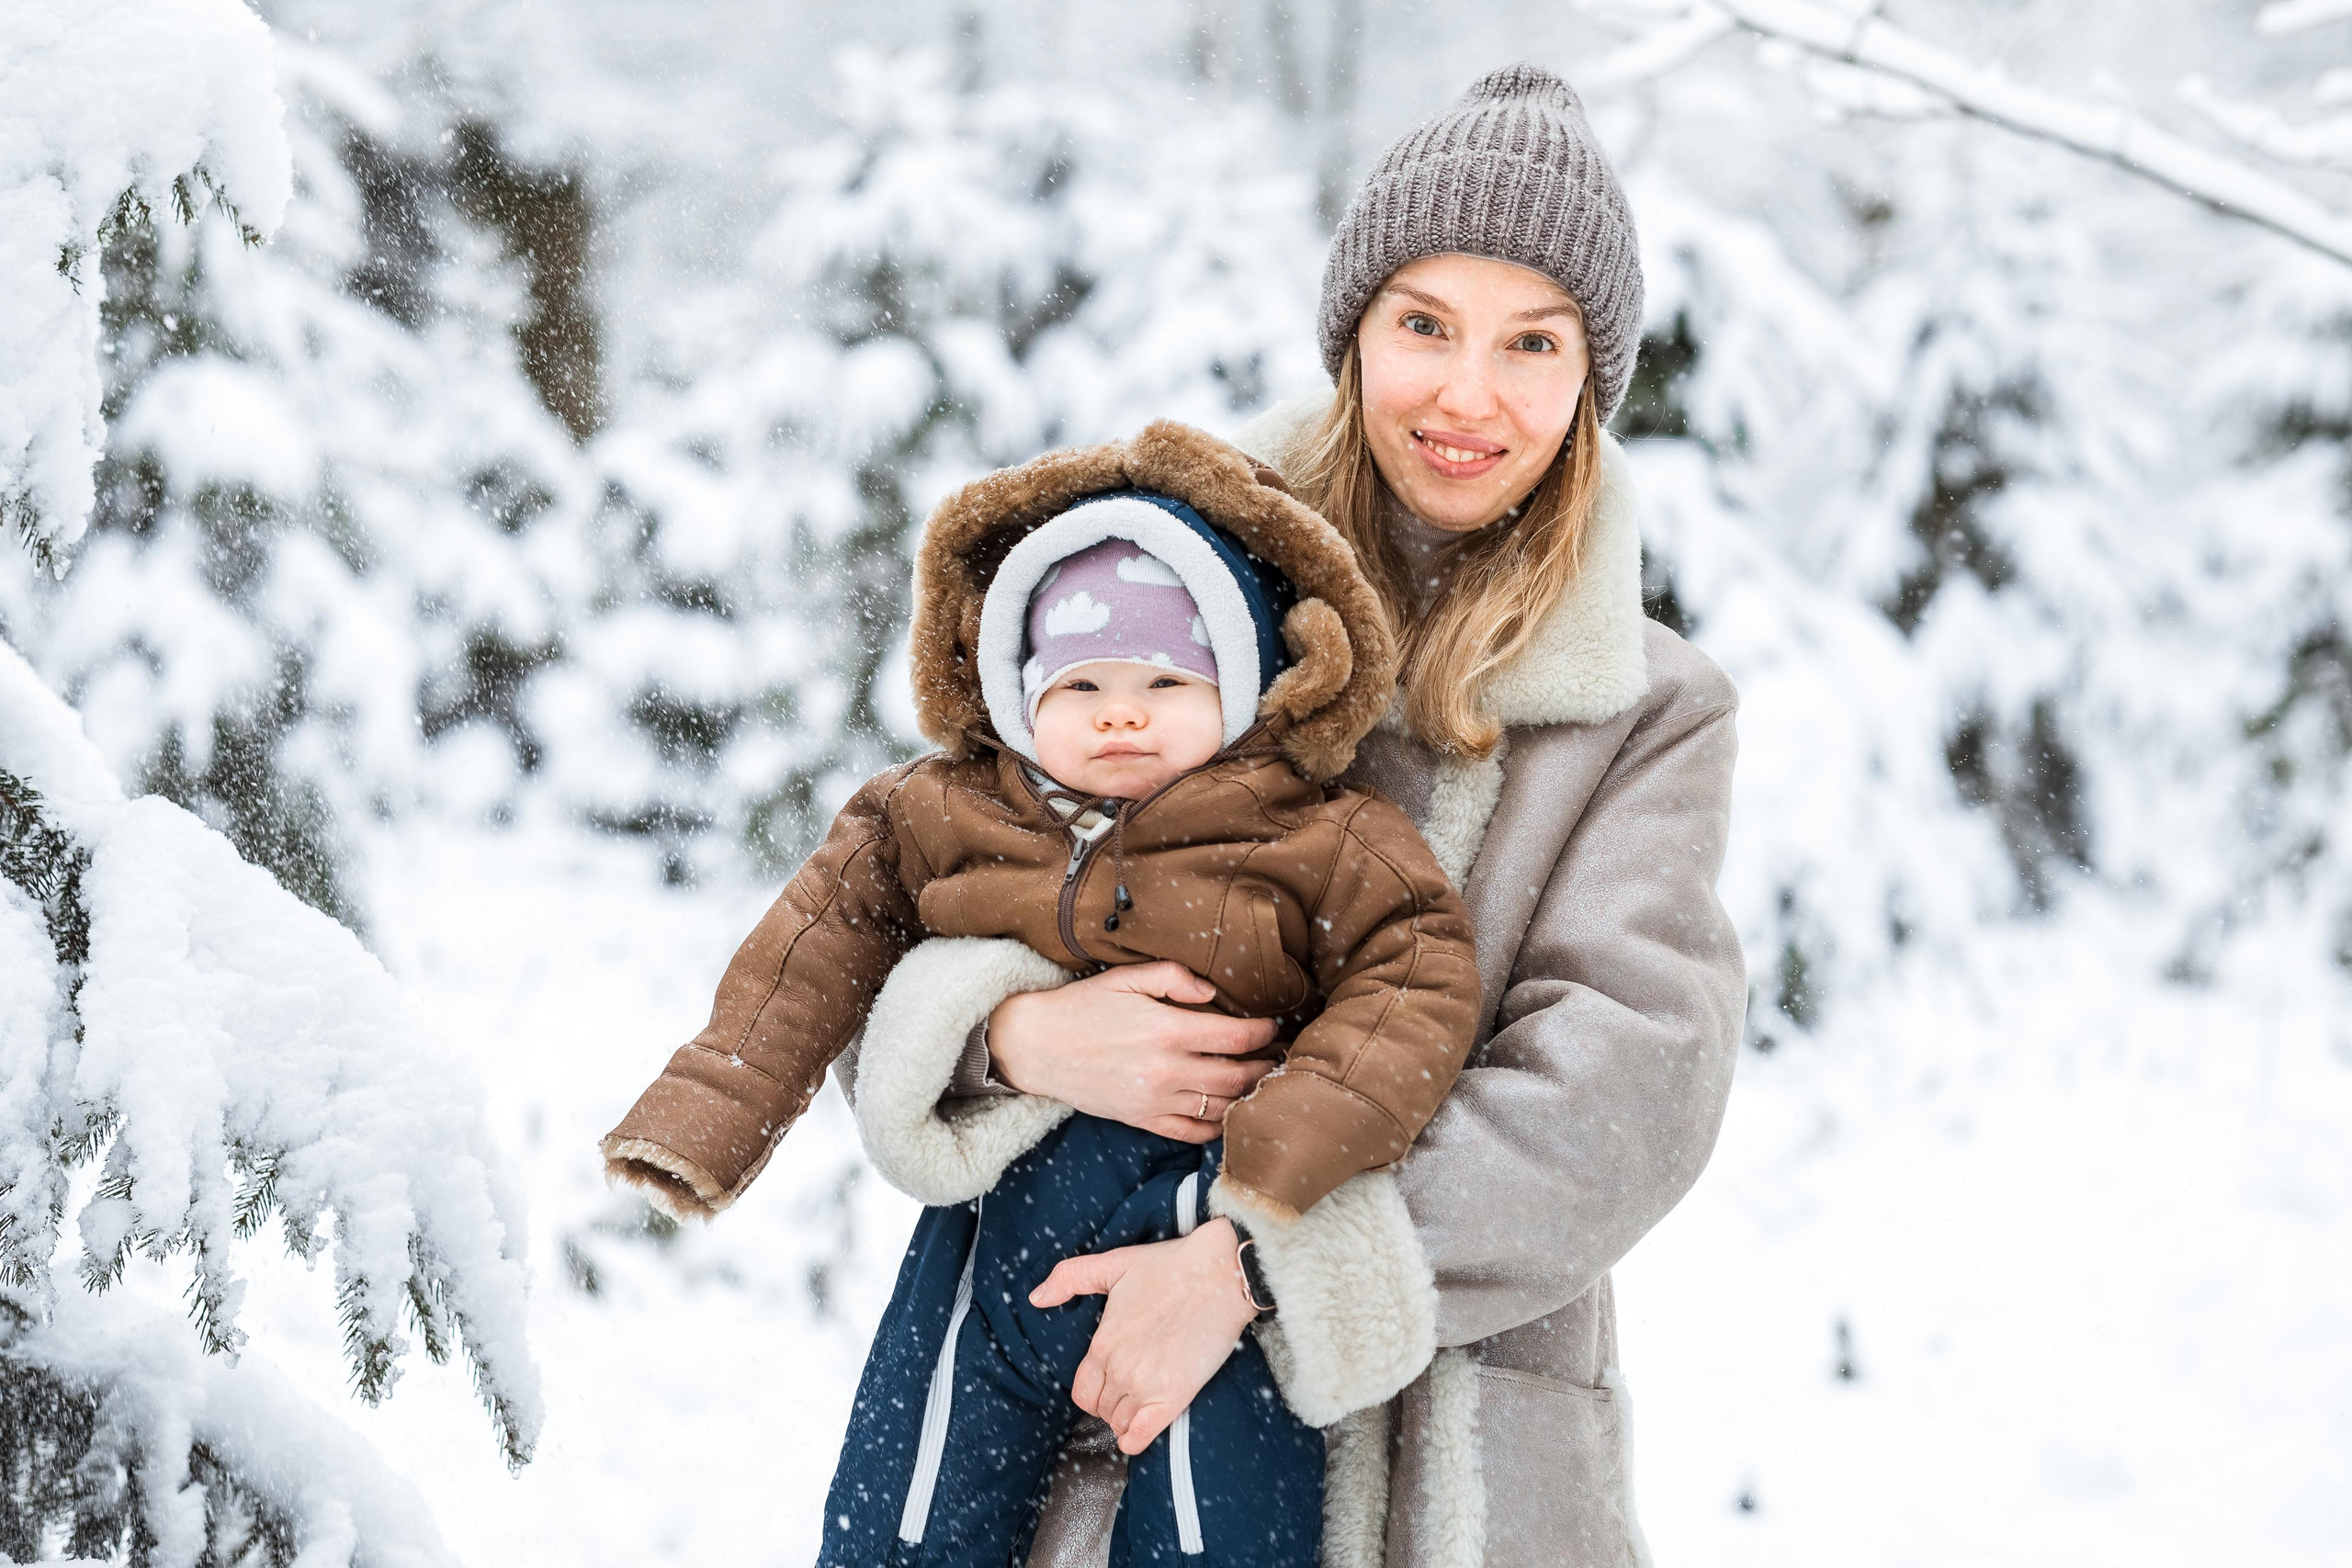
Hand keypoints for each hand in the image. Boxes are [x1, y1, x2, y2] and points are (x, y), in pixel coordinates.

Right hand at [988, 963, 1277, 1141]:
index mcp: (1167, 1030)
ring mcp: (1155, 1100)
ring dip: (1248, 1097)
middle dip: (1265, 1067)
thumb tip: (1213, 993)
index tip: (1273, 1027)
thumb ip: (1174, 978)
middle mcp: (1166, 1070)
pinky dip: (1217, 1127)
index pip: (1237, 1037)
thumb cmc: (1082, 1007)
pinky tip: (1230, 1114)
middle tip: (1279, 1058)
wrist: (1036, 1046)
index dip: (1263, 1033)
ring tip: (1262, 1084)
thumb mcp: (1126, 978)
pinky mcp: (1142, 1120)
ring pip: (1221, 1107)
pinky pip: (1191, 1132)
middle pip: (1238, 1076)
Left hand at [1029, 1219, 1258, 1454]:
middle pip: (1100, 1409)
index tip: (1109, 1382)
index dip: (1093, 1390)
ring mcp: (1145, 1386)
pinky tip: (1139, 1430)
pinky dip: (1135, 1439)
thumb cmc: (1171, 1267)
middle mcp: (1118, 1369)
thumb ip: (1069, 1278)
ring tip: (1142, 1401)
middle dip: (1111, 1402)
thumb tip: (1036, 1298)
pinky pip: (1141, 1437)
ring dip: (1126, 1416)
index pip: (1082, 1390)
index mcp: (1103, 1343)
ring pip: (1119, 1423)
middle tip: (1131, 1387)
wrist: (1220, 1275)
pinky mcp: (1173, 1397)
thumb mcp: (1113, 1263)